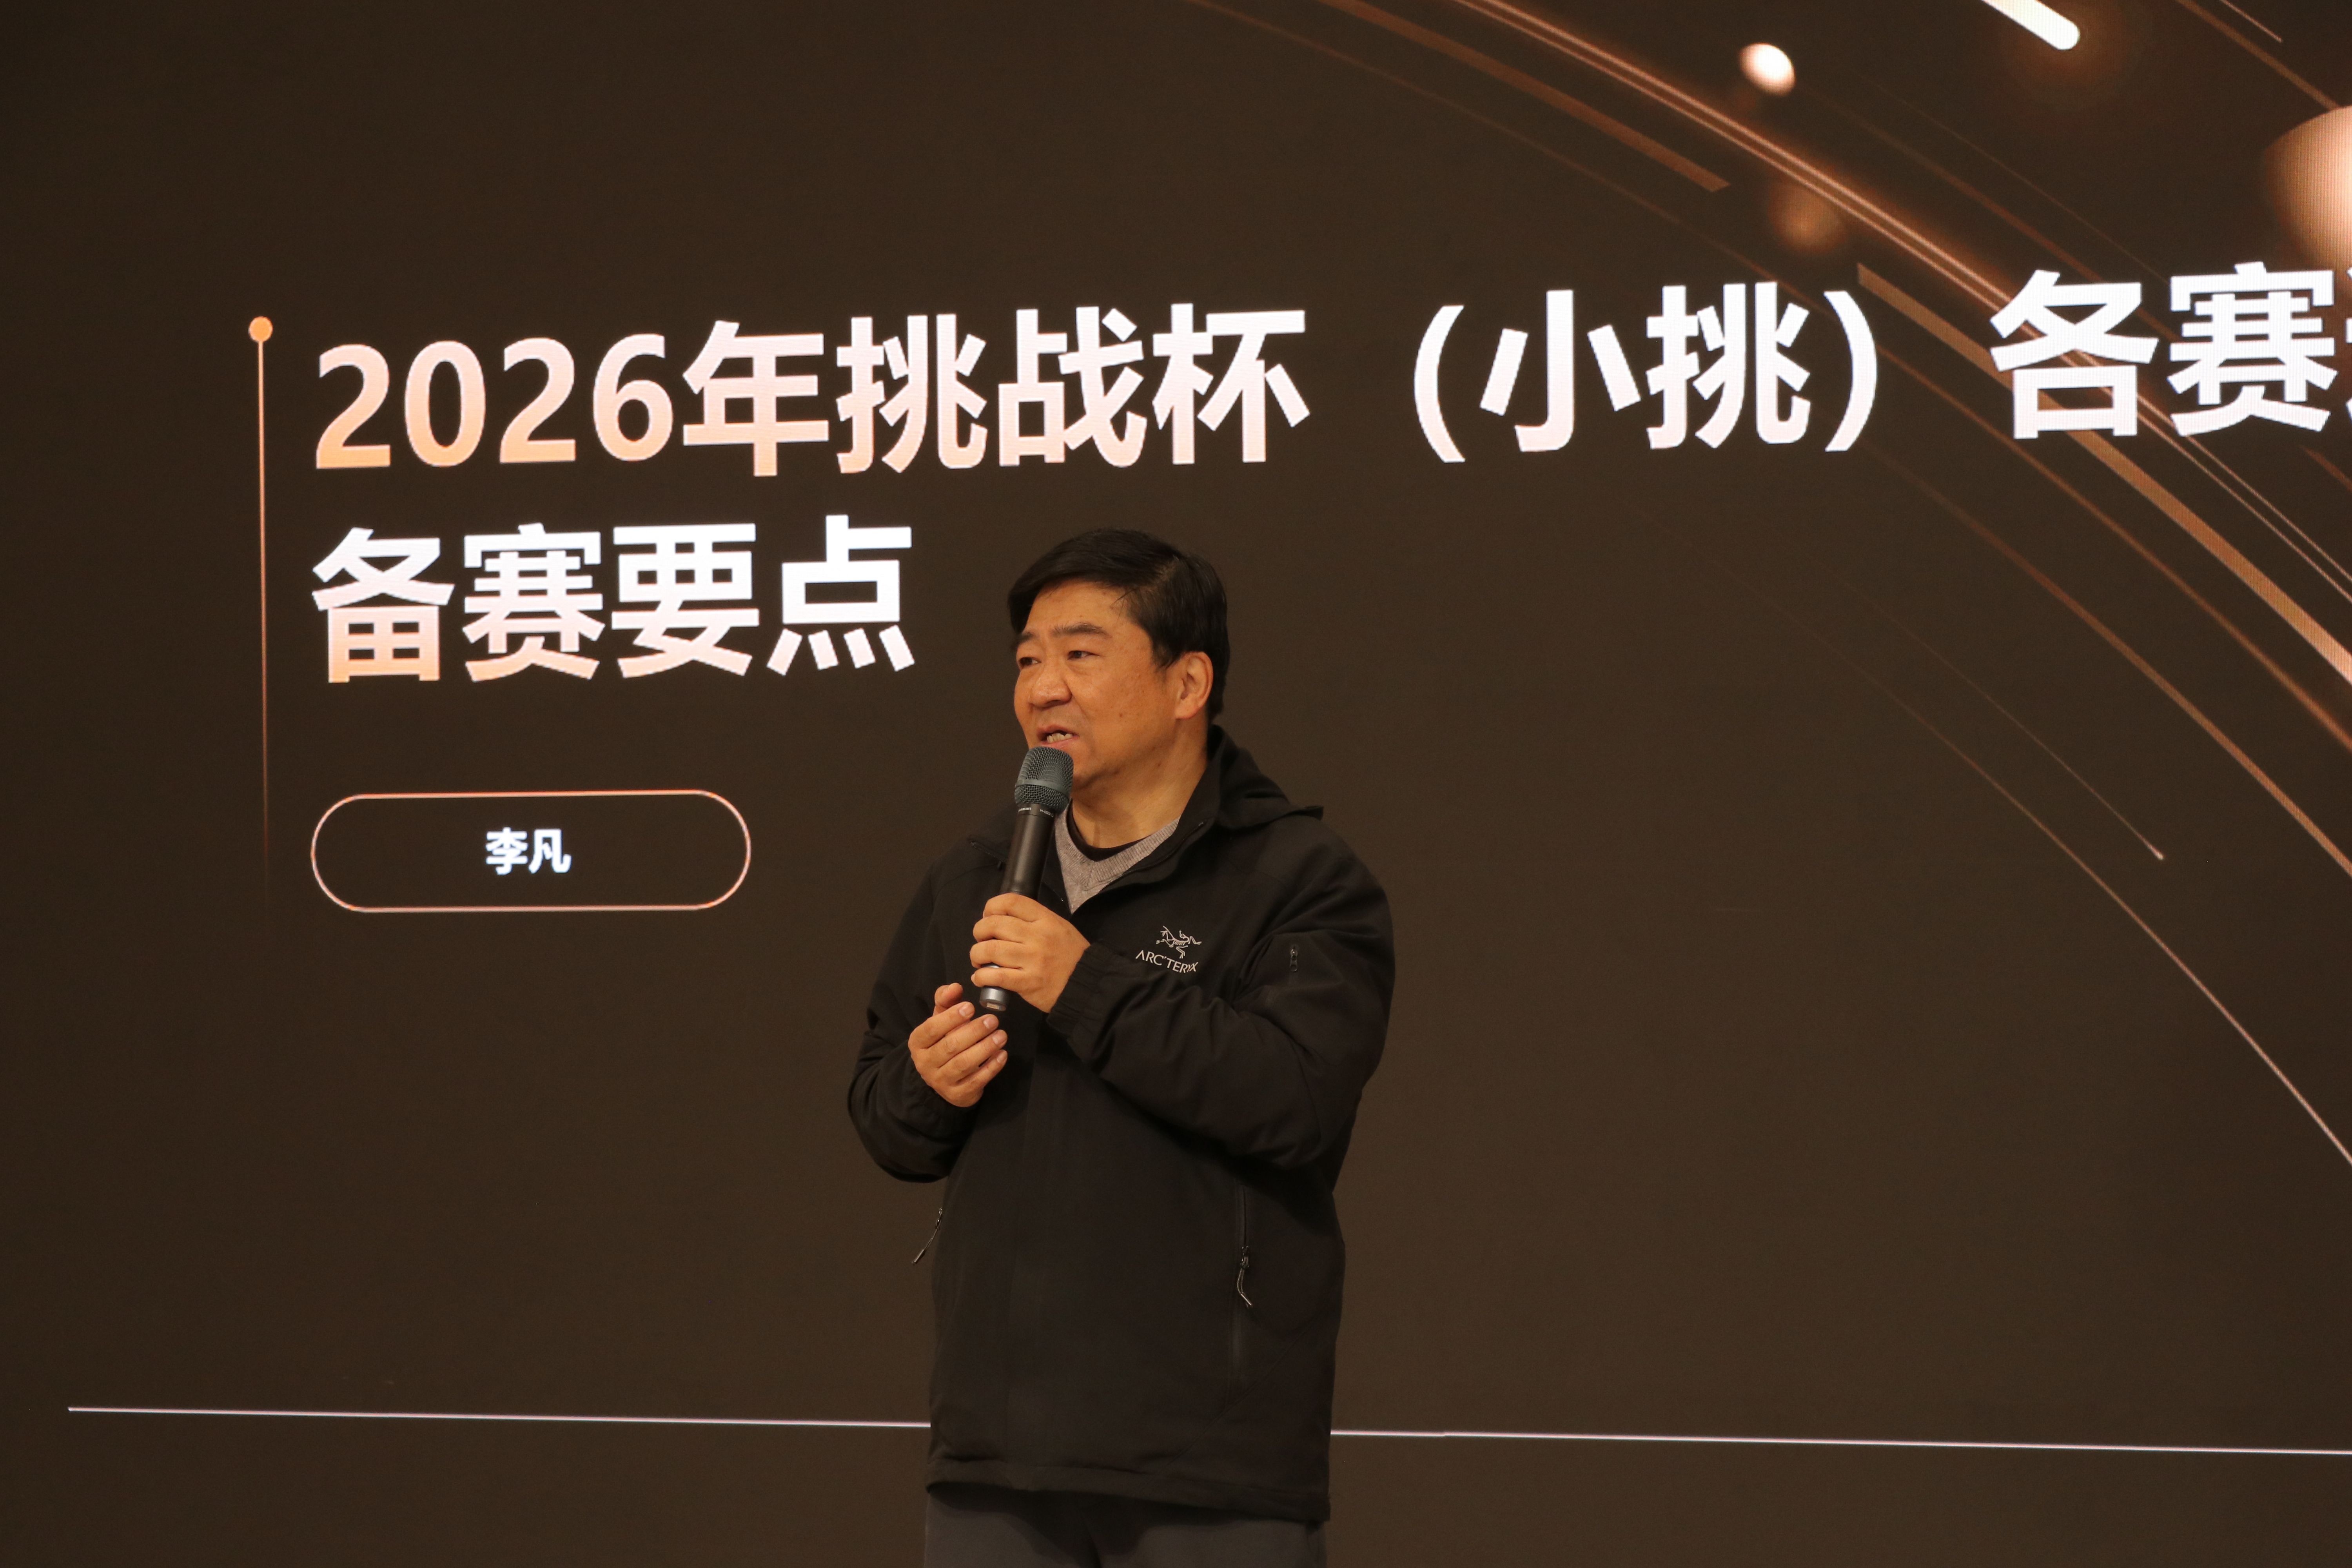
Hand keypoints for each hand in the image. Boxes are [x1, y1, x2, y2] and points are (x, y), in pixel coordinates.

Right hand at [908, 982, 1008, 1107]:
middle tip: (993, 1020)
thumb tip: (955, 986)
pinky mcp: (957, 1094)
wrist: (943, 1080)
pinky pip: (976, 1080)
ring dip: (985, 1048)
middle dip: (973, 1032)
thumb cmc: (943, 1041)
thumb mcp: (940, 1020)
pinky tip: (1002, 1054)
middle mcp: (925, 1063)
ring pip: (963, 1064)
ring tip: (1001, 1035)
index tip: (970, 1006)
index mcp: (917, 1043)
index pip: (931, 1029)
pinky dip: (991, 1067)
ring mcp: (940, 1082)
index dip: (950, 1017)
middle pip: (950, 1046)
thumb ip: (946, 1000)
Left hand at [970, 894, 1088, 1014]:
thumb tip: (1004, 920)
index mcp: (1045, 920)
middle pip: (993, 925)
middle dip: (979, 932)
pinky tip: (981, 978)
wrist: (1088, 984)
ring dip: (977, 955)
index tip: (988, 916)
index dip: (991, 907)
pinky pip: (995, 976)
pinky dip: (982, 977)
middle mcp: (1037, 937)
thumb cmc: (1072, 956)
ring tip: (979, 960)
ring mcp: (1032, 960)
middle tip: (982, 940)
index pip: (1010, 902)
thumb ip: (1035, 920)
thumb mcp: (1059, 927)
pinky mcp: (1028, 983)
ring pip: (990, 950)